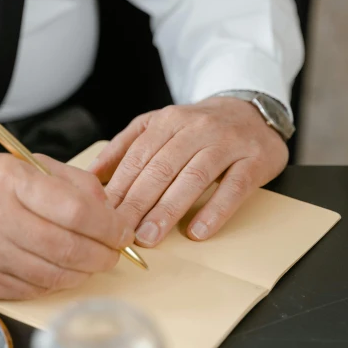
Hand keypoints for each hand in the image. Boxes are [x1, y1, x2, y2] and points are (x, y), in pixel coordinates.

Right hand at [0, 154, 132, 300]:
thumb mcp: (22, 165)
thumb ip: (71, 182)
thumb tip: (111, 211)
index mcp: (10, 181)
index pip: (76, 210)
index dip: (110, 226)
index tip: (123, 231)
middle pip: (70, 248)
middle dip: (104, 254)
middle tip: (114, 252)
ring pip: (55, 275)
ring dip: (84, 272)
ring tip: (92, 261)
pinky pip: (34, 290)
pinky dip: (57, 283)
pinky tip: (62, 270)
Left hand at [90, 97, 288, 246]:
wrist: (254, 111)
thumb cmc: (200, 127)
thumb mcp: (160, 125)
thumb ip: (126, 146)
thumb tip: (92, 175)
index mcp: (169, 121)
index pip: (139, 157)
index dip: (119, 187)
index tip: (102, 215)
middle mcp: (197, 128)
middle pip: (162, 168)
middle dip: (138, 202)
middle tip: (120, 232)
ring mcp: (228, 143)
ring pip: (194, 177)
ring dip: (169, 209)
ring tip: (150, 236)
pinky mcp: (255, 159)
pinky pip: (234, 187)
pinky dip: (215, 210)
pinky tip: (197, 231)